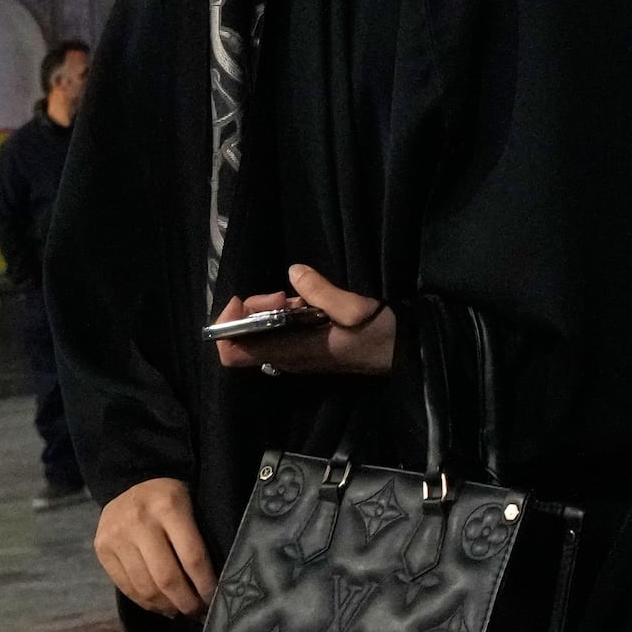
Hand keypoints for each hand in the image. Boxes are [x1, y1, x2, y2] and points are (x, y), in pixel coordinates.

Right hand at [95, 476, 212, 617]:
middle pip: (167, 577)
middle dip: (186, 602)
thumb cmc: (171, 497)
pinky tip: (160, 606)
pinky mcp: (101, 549)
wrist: (131, 479)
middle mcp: (139, 521)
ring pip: (145, 587)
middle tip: (199, 613)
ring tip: (180, 611)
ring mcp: (116, 537)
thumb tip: (211, 587)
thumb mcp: (191, 505)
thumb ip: (199, 538)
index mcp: (169, 506)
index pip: (192, 556)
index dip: (205, 584)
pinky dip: (146, 602)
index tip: (216, 600)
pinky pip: (126, 587)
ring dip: (166, 606)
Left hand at [216, 265, 396, 377]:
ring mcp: (295, 356)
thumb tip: (294, 272)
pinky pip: (278, 332)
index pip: (233, 353)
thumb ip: (320, 291)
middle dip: (255, 308)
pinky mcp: (305, 350)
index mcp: (292, 352)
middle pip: (244, 337)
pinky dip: (284, 315)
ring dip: (272, 309)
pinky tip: (308, 303)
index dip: (227, 325)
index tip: (245, 300)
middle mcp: (286, 359)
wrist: (404, 354)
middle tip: (285, 292)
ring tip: (301, 296)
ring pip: (262, 333)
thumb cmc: (379, 334)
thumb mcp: (354, 308)